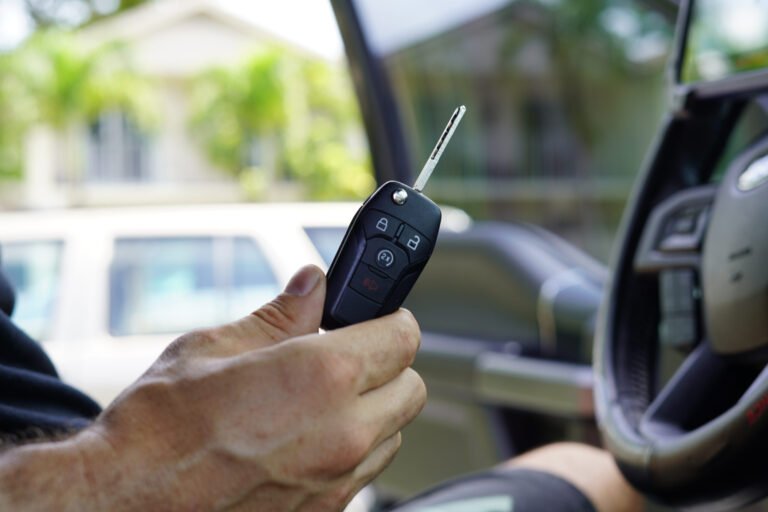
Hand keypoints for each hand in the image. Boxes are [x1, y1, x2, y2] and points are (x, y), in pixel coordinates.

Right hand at [12, 265, 425, 510]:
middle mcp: (343, 432)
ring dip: (373, 411)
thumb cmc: (160, 425)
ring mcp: (336, 479)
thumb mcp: (217, 346)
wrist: (126, 499)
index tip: (378, 317)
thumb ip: (282, 314)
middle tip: (348, 355)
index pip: (403, 336)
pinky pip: (366, 472)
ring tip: (321, 400)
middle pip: (411, 388)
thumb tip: (312, 285)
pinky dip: (352, 450)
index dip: (391, 319)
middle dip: (387, 366)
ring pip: (393, 433)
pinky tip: (306, 438)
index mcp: (322, 376)